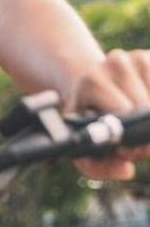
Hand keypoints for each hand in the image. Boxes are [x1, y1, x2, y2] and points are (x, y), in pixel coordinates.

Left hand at [65, 49, 149, 180]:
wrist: (94, 85)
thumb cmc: (90, 119)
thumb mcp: (83, 141)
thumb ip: (97, 166)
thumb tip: (126, 170)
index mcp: (92, 79)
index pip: (126, 113)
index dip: (131, 139)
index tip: (125, 150)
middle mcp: (115, 61)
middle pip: (147, 109)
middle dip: (145, 135)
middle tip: (136, 144)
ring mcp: (138, 57)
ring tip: (139, 126)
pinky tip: (145, 114)